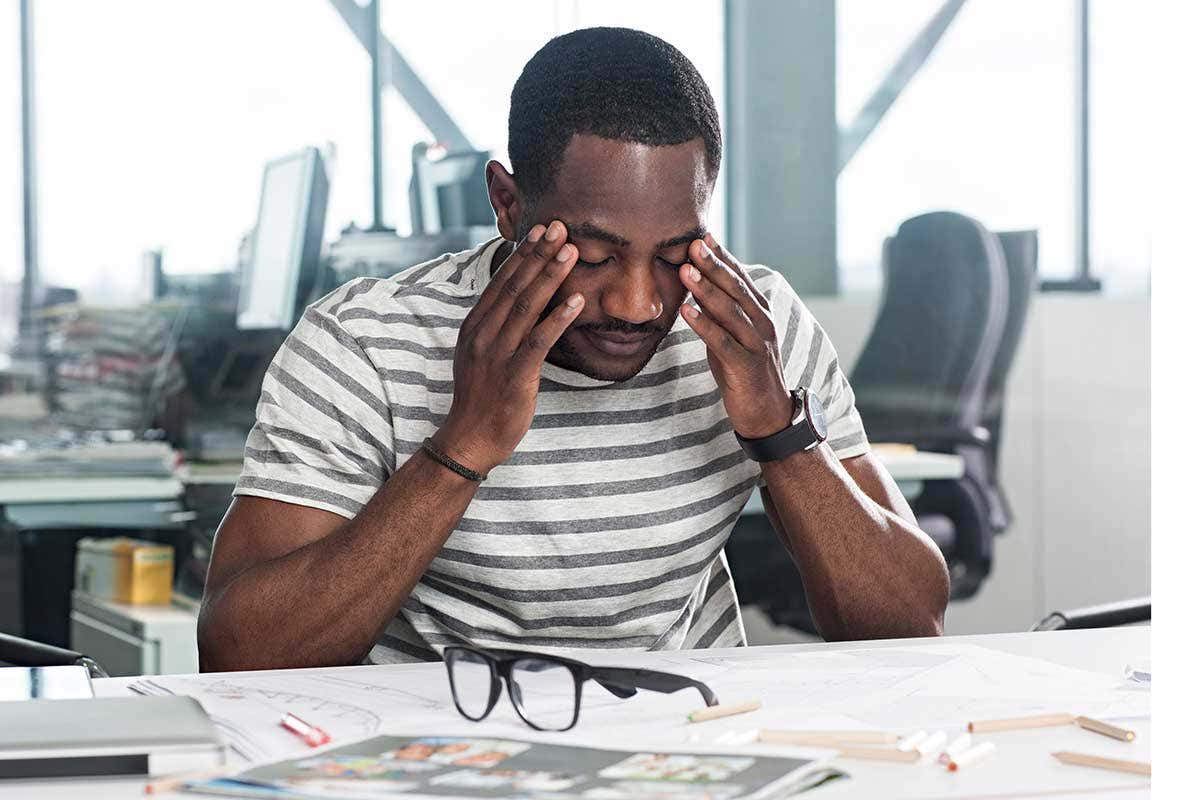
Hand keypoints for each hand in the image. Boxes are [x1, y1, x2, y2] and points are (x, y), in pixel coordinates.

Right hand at [432, 221, 583, 473]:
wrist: (469, 438)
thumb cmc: (481, 397)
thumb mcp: (480, 353)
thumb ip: (496, 326)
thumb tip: (517, 301)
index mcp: (474, 326)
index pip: (500, 281)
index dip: (522, 254)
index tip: (540, 231)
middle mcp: (483, 334)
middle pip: (515, 286)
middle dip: (539, 254)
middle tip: (560, 226)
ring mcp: (497, 353)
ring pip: (527, 306)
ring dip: (550, 276)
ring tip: (571, 251)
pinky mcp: (514, 374)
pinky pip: (539, 340)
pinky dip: (559, 318)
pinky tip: (577, 300)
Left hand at [678, 234, 794, 438]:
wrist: (769, 415)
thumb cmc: (746, 373)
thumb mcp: (732, 336)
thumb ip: (719, 314)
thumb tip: (696, 288)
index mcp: (760, 312)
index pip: (739, 277)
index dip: (721, 256)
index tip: (701, 235)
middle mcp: (762, 323)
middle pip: (735, 288)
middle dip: (713, 264)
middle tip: (692, 242)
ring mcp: (757, 344)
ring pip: (730, 311)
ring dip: (706, 289)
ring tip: (686, 270)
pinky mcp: (747, 366)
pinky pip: (723, 342)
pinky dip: (704, 325)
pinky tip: (686, 311)